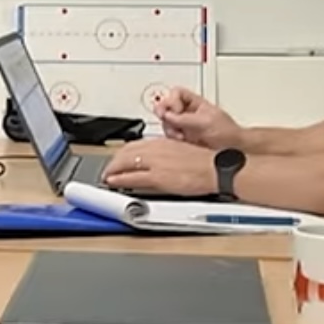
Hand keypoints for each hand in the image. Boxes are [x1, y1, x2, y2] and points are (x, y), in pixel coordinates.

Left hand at [100, 139, 218, 196]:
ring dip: (113, 169)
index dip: (123, 153)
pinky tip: (113, 182)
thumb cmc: (205, 162)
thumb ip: (166, 154)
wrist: (215, 168)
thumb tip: (158, 161)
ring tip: (107, 176)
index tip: (119, 159)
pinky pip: (132, 177)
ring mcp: (155, 162)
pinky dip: (119, 179)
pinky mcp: (157, 176)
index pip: (135, 144)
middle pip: (126, 151)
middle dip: (114, 160)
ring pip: (125, 162)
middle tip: (109, 168)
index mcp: (163, 142)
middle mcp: (156, 149)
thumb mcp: (182, 152)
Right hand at [153, 86, 243, 149]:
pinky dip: (173, 138)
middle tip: (172, 123)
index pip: (175, 94)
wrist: (235, 149)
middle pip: (167, 108)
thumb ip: (184, 118)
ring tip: (180, 135)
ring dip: (170, 129)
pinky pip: (171, 136)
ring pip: (166, 123)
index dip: (172, 100)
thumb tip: (168, 114)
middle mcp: (188, 113)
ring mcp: (186, 126)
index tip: (176, 110)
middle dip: (167, 116)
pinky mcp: (184, 139)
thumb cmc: (228, 132)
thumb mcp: (205, 121)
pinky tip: (181, 140)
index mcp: (195, 103)